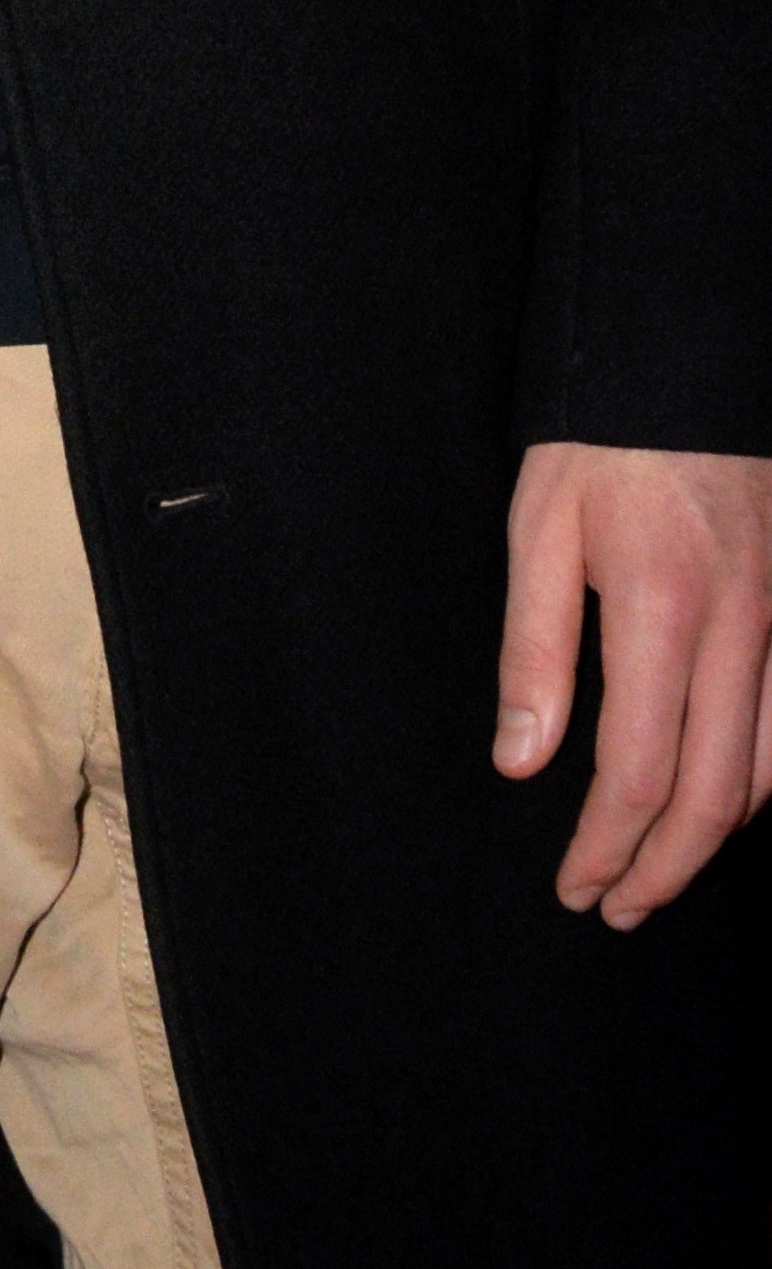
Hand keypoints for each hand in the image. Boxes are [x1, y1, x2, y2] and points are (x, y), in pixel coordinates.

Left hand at [496, 440, 771, 920]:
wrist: (688, 361)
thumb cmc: (602, 441)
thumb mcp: (540, 528)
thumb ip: (534, 651)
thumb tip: (521, 761)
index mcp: (662, 609)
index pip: (638, 772)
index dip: (606, 847)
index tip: (575, 885)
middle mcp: (741, 630)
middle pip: (714, 796)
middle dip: (662, 870)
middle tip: (614, 907)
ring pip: (767, 774)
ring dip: (711, 838)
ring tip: (655, 870)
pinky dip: (756, 784)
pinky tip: (715, 800)